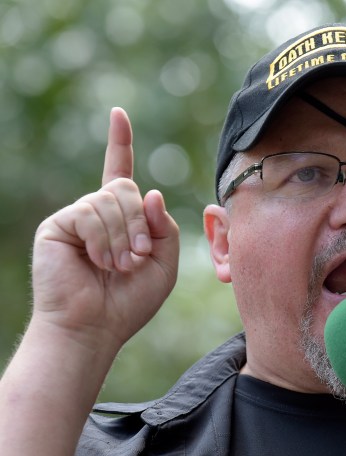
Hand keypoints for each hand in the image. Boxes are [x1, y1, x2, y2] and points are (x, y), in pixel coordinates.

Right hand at [31, 107, 179, 350]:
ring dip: (123, 236)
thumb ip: (165, 228)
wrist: (95, 327)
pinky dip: (103, 239)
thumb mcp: (164, 264)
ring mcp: (76, 217)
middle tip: (138, 256)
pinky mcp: (58, 225)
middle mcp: (97, 213)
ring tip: (118, 266)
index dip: (120, 144)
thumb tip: (151, 191)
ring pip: (110, 200)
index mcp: (121, 220)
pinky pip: (90, 212)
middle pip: (125, 187)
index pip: (119, 173)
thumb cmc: (129, 301)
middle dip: (140, 223)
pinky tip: (98, 262)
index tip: (118, 114)